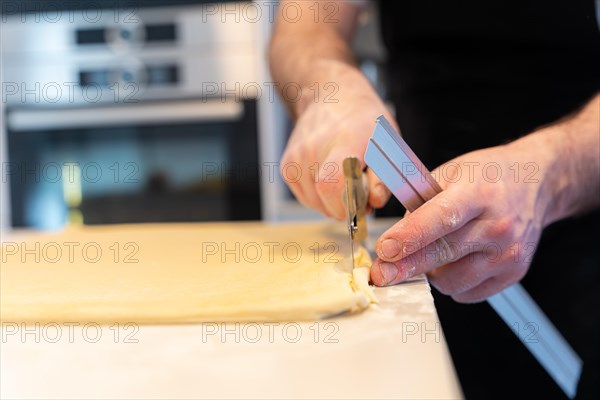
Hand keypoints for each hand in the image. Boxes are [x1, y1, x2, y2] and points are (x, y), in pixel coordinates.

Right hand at [279, 63, 393, 219]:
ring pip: (315, 204)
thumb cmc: (366, 123)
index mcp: (343, 142)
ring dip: (333, 204)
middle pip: (325, 200)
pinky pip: (305, 198)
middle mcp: (313, 149)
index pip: (331, 184)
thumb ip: (384, 177)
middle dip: (346, 208)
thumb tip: (373, 202)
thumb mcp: (388, 144)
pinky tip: (330, 179)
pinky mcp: (287, 166)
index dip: (346, 205)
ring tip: (345, 183)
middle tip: (360, 194)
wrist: (332, 97)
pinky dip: (320, 198)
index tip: (362, 204)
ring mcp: (296, 157)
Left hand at [369, 137, 556, 302]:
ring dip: (431, 272)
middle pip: (443, 254)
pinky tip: (455, 261)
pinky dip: (452, 282)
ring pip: (451, 280)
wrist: (535, 184)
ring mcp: (509, 253)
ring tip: (435, 251)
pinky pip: (467, 293)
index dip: (410, 237)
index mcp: (479, 192)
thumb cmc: (488, 177)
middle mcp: (498, 225)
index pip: (442, 218)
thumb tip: (394, 238)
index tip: (384, 250)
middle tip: (381, 274)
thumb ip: (419, 202)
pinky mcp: (513, 273)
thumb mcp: (450, 172)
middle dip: (405, 267)